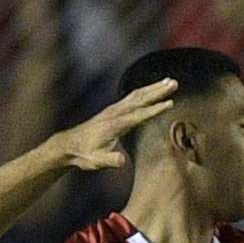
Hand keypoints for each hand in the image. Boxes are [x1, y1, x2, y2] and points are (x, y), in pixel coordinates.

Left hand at [58, 78, 176, 170]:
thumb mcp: (97, 161)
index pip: (139, 115)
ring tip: (170, 81)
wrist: (69, 145)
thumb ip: (110, 160)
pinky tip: (152, 89)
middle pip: (140, 98)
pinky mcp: (113, 110)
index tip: (170, 103)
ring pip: (137, 95)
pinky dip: (145, 91)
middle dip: (158, 90)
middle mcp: (115, 113)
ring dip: (154, 87)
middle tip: (174, 83)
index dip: (155, 109)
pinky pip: (132, 97)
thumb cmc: (84, 154)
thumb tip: (122, 161)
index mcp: (115, 124)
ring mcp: (114, 110)